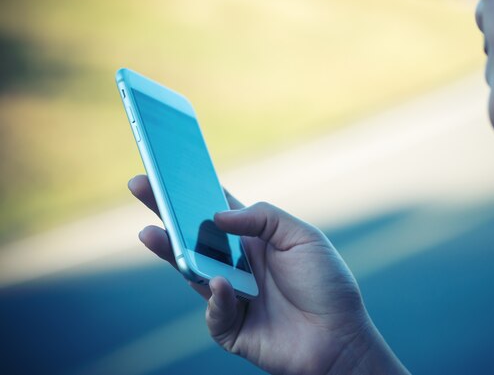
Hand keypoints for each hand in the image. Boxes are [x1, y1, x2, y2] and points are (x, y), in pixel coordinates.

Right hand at [128, 175, 408, 374]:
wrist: (341, 337)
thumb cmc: (327, 283)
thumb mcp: (303, 237)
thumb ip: (264, 217)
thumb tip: (218, 215)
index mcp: (255, 240)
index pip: (216, 209)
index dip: (193, 189)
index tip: (168, 168)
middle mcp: (238, 264)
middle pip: (194, 235)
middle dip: (165, 211)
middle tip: (139, 185)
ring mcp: (232, 295)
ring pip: (191, 270)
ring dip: (171, 251)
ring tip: (151, 233)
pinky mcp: (230, 327)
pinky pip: (213, 310)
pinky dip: (216, 297)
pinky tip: (222, 285)